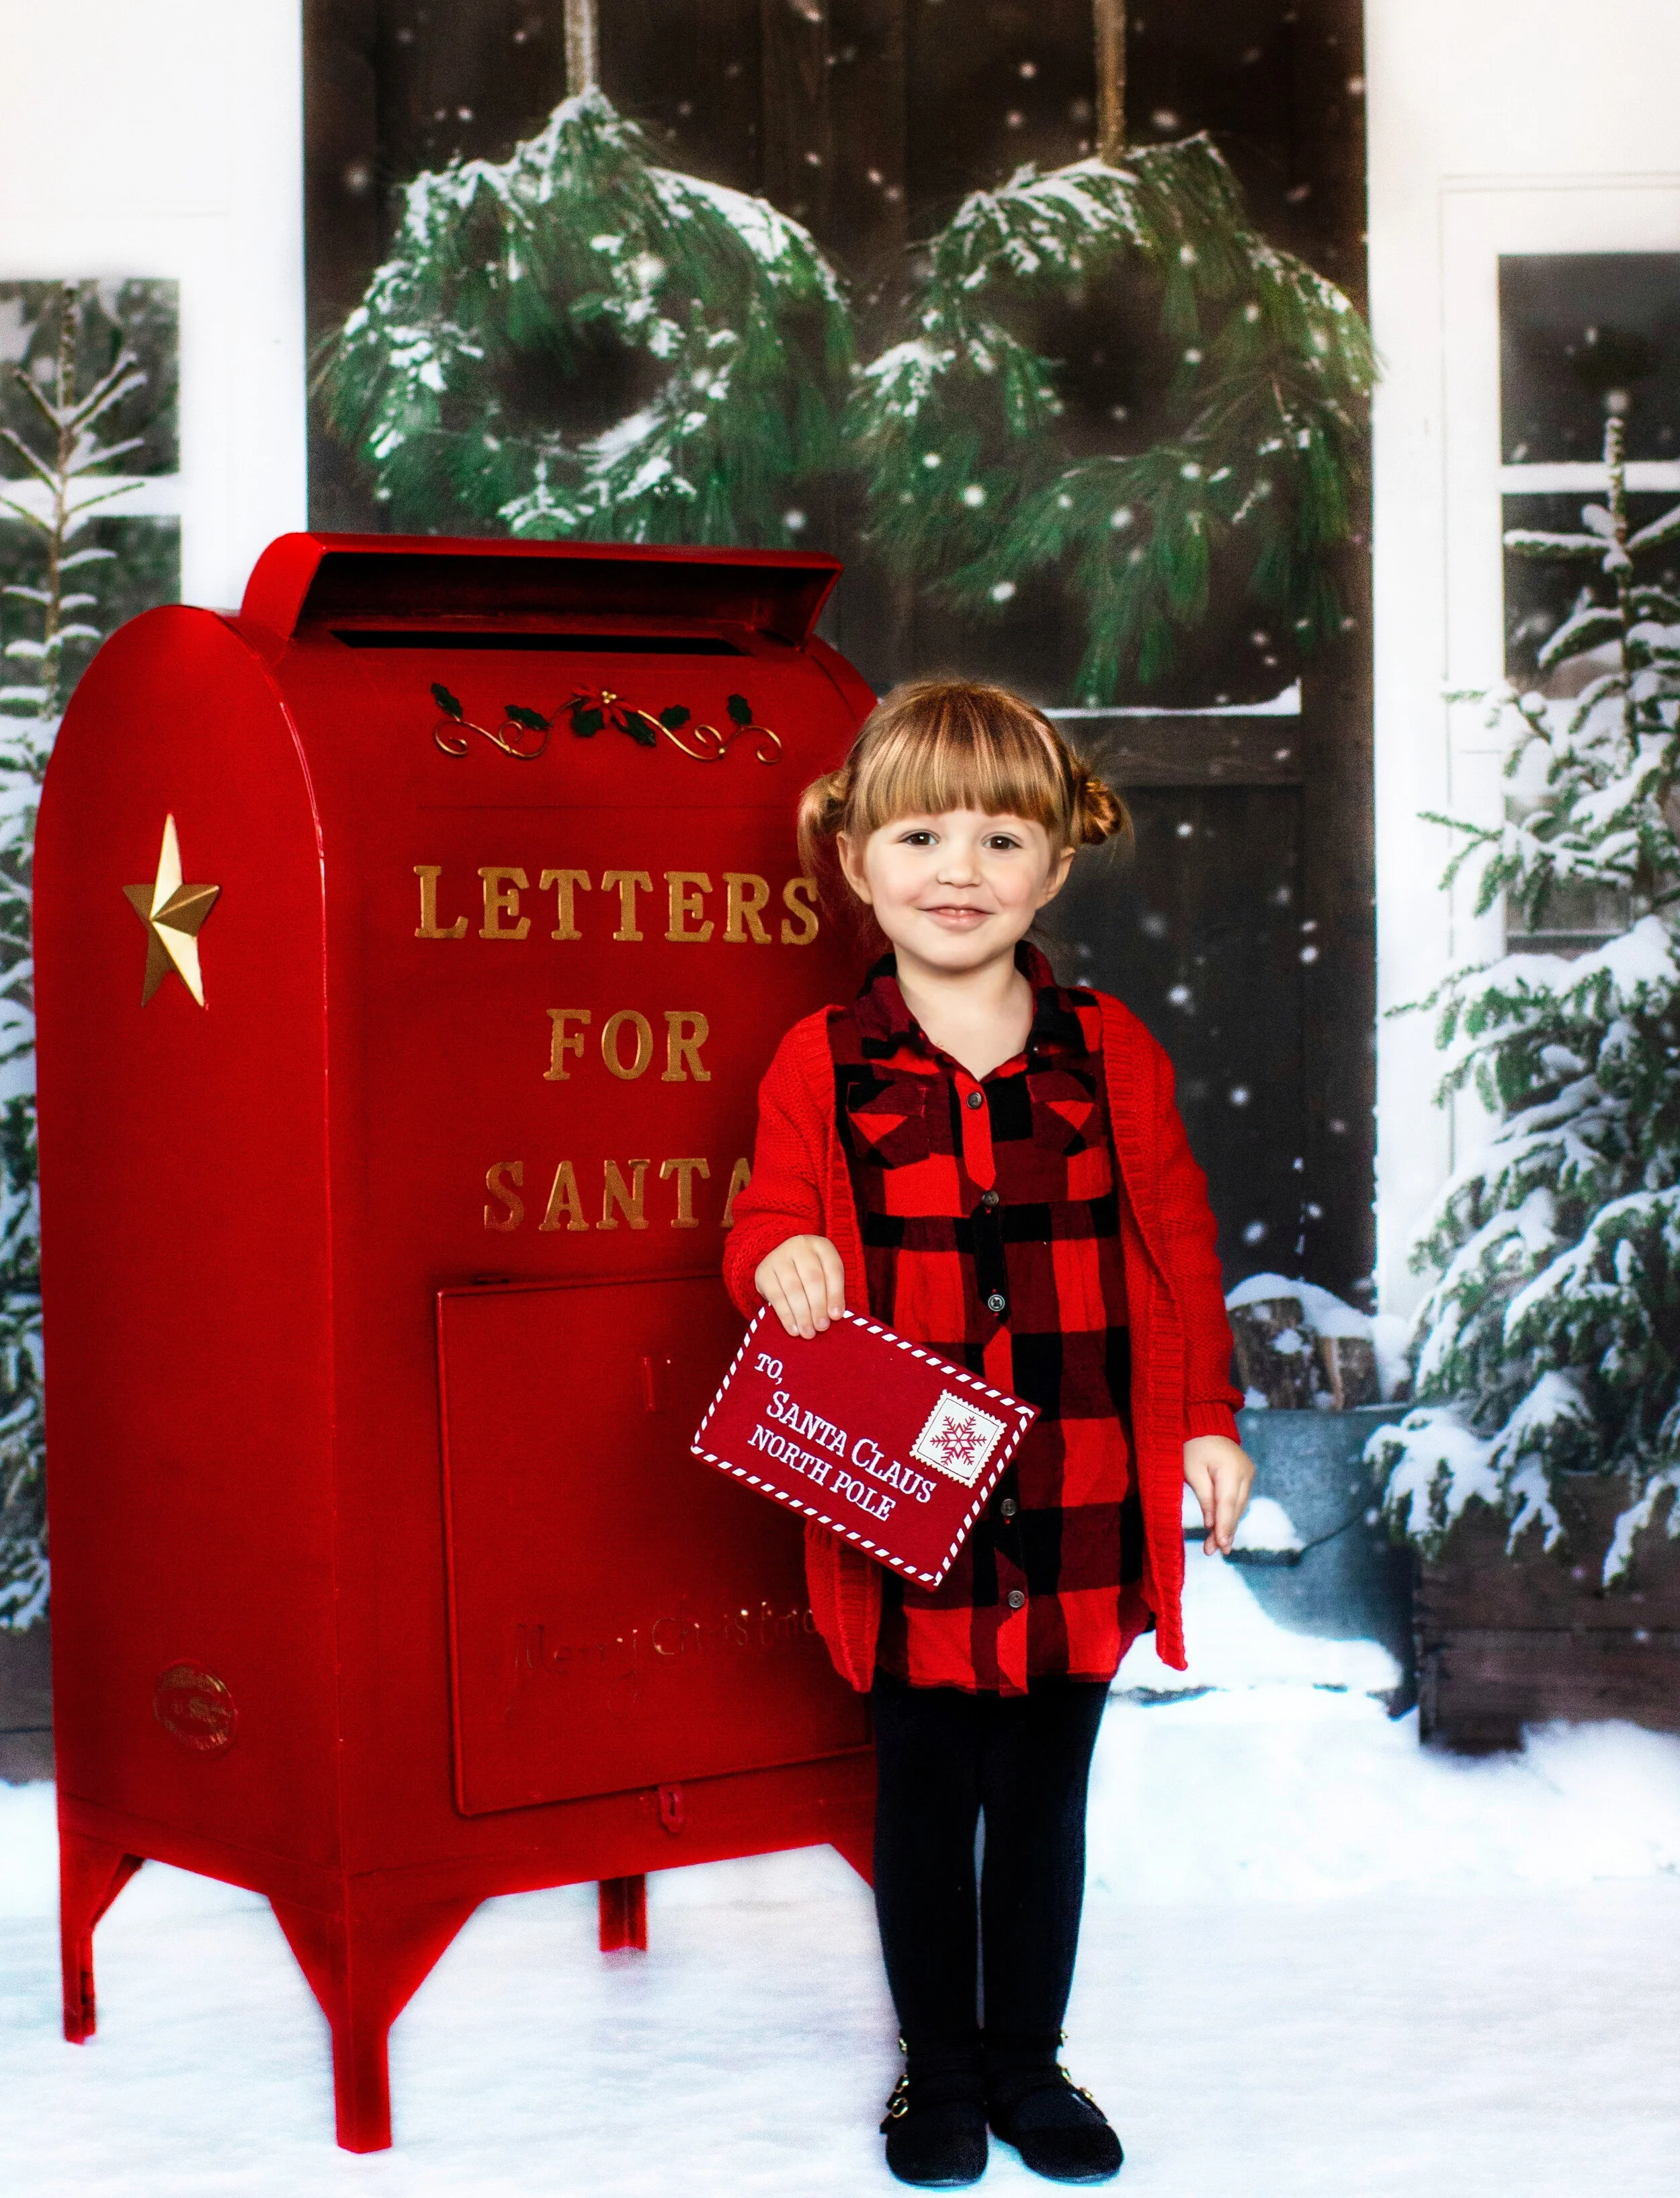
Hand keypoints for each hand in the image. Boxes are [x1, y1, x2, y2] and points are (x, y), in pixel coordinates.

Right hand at [754, 1234, 845, 1338]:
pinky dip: (786, 1316)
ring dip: (802, 1314)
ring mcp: (779, 1257)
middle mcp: (799, 1246)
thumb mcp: (826, 1276)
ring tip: (808, 1332)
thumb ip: (832, 1292)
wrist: (783, 1265)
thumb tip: (833, 1316)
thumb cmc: (811, 1275)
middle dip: (818, 1306)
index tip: (836, 1316)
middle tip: (822, 1327)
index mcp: (821, 1246)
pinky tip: (793, 1329)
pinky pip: (776, 1296)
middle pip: (812, 1278)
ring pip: (793, 1288)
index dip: (836, 1294)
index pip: (832, 1269)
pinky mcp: (763, 1272)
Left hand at [1183, 1434, 1254, 1556]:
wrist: (1204, 1424)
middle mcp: (1245, 1472)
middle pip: (1236, 1508)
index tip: (1221, 1546)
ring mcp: (1248, 1473)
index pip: (1228, 1503)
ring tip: (1217, 1546)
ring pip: (1239, 1506)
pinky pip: (1239, 1499)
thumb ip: (1204, 1498)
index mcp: (1230, 1468)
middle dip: (1225, 1531)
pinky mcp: (1246, 1475)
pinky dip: (1231, 1513)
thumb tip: (1211, 1524)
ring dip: (1228, 1525)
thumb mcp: (1192, 1471)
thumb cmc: (1193, 1446)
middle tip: (1215, 1551)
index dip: (1224, 1527)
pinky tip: (1223, 1528)